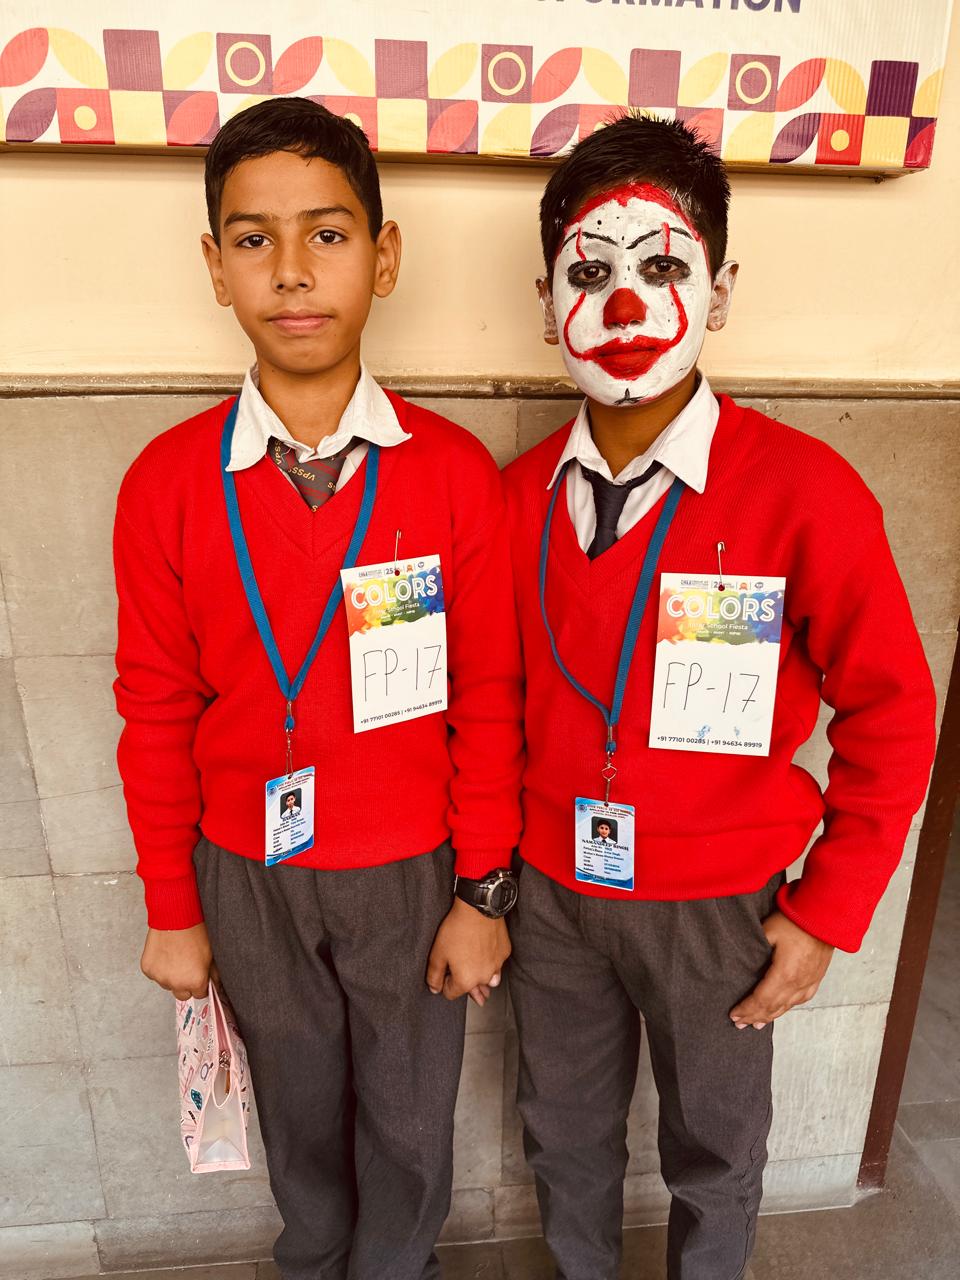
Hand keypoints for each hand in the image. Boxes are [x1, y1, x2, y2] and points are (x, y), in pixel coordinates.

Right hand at [141, 923, 214, 1000]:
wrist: (175, 916)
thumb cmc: (195, 931)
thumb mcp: (211, 953)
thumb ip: (213, 973)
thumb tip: (215, 984)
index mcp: (195, 981)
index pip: (200, 994)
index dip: (200, 984)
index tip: (199, 976)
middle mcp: (177, 983)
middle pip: (183, 994)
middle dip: (186, 984)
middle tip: (187, 967)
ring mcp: (160, 977)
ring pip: (167, 984)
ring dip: (171, 976)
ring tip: (176, 956)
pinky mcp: (148, 969)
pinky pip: (155, 974)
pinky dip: (159, 968)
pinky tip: (165, 954)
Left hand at [426, 897, 510, 1005]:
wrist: (478, 908)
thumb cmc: (458, 929)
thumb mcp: (437, 953)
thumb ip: (434, 975)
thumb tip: (434, 989)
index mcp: (466, 981)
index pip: (451, 994)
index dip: (444, 984)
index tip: (444, 972)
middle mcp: (484, 977)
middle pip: (472, 988)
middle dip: (464, 982)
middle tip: (459, 971)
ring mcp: (497, 966)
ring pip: (489, 980)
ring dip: (481, 977)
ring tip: (475, 971)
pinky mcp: (504, 953)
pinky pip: (497, 964)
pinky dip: (491, 962)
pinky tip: (485, 954)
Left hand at [729, 911, 833, 1029]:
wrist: (826, 917)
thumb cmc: (797, 921)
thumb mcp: (768, 930)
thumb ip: (753, 948)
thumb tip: (740, 959)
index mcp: (784, 974)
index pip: (761, 1000)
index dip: (746, 1009)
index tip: (734, 1015)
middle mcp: (798, 984)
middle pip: (772, 1007)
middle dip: (754, 1017)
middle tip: (739, 1024)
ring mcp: (809, 982)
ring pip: (787, 1006)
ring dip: (770, 1016)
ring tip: (757, 1023)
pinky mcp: (816, 978)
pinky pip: (801, 1000)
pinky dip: (787, 1008)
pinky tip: (781, 1009)